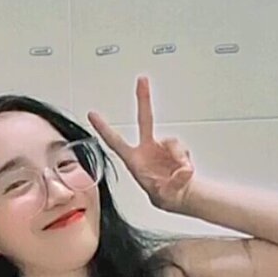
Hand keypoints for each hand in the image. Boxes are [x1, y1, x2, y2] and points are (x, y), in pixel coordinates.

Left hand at [87, 75, 195, 212]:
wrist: (182, 197)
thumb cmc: (166, 196)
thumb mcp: (165, 196)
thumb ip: (174, 183)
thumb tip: (183, 170)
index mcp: (135, 161)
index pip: (115, 142)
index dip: (104, 129)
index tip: (92, 114)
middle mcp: (147, 150)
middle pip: (145, 119)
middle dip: (144, 98)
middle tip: (142, 80)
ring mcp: (162, 148)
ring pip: (172, 141)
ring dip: (178, 156)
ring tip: (180, 173)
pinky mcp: (176, 150)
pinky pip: (182, 148)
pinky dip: (185, 159)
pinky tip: (184, 170)